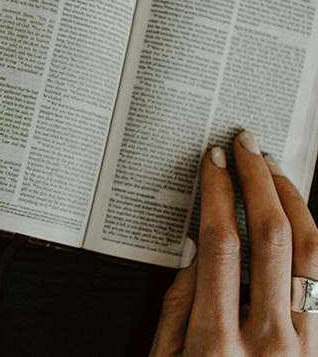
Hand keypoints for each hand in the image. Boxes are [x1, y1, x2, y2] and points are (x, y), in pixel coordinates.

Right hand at [150, 130, 317, 355]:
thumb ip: (178, 308)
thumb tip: (196, 255)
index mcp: (216, 342)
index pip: (222, 244)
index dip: (218, 194)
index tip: (213, 163)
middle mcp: (267, 340)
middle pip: (273, 238)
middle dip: (259, 180)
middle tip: (247, 146)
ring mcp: (303, 348)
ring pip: (313, 256)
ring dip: (295, 202)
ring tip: (275, 171)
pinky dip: (313, 242)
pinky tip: (297, 220)